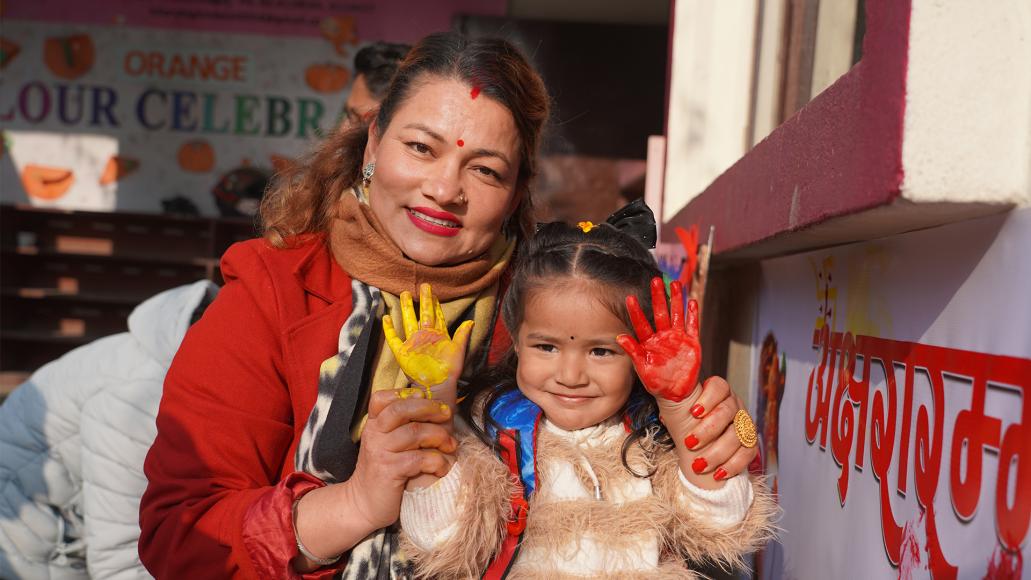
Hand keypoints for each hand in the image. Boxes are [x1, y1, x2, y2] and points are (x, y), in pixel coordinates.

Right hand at [293, 388, 455, 569]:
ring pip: (415, 433)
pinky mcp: (389, 472)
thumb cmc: (384, 471)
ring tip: (450, 446)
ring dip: (440, 436)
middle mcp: (374, 435)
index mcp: (374, 425)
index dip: (405, 394)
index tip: (425, 397)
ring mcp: (380, 453)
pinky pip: (419, 459)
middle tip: (447, 415)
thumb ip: (404, 426)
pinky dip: (437, 461)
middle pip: (401, 409)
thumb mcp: (388, 444)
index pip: (381, 398)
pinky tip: (442, 467)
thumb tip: (433, 404)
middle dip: (429, 408)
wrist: (363, 504)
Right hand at [383, 283, 473, 401]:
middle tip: (422, 285)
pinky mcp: (403, 353)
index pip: (436, 315)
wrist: (439, 386)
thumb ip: (463, 335)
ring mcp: (413, 343)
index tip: (433, 291)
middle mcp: (425, 336)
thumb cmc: (450, 370)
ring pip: (409, 321)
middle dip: (422, 300)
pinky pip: (394, 339)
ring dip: (406, 308)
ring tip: (404, 294)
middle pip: (422, 314)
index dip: (435, 304)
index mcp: (438, 335)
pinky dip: (389, 329)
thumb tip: (471, 321)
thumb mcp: (459, 350)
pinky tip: (386, 318)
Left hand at [616, 277, 700, 402]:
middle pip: (660, 312)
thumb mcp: (642, 368)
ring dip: (676, 300)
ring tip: (675, 284)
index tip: (629, 298)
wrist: (675, 393)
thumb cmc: (656, 382)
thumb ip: (633, 351)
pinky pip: (693, 326)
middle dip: (658, 297)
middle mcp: (663, 336)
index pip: (641, 323)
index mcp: (649, 342)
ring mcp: (678, 338)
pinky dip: (692, 314)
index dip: (636, 311)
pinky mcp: (692, 343)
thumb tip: (619, 337)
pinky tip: (691, 301)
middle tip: (655, 280)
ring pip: (676, 315)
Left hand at [665, 377, 758, 487]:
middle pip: (728, 412)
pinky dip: (733, 465)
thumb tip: (653, 372)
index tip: (693, 412)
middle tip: (689, 443)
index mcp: (717, 391)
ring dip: (718, 452)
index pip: (719, 386)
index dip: (708, 398)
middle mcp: (734, 405)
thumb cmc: (682, 419)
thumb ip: (668, 387)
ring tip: (698, 464)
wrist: (691, 446)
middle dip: (708, 430)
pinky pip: (748, 454)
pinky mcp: (749, 444)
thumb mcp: (672, 403)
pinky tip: (719, 473)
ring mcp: (744, 424)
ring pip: (739, 435)